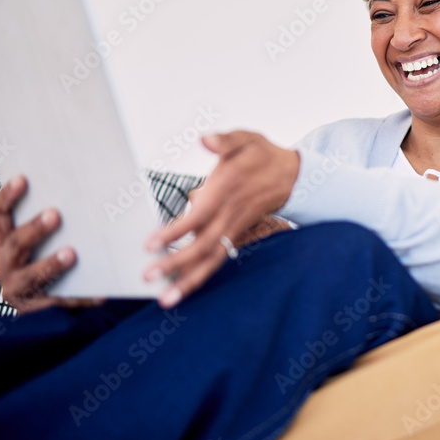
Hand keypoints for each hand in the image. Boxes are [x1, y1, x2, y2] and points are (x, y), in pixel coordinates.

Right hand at [0, 176, 104, 313]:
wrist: (37, 305)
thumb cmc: (45, 257)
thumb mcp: (38, 239)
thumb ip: (49, 218)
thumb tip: (82, 189)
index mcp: (3, 239)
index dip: (8, 196)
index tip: (23, 178)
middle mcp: (4, 263)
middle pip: (15, 243)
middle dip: (34, 229)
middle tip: (55, 214)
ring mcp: (16, 288)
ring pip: (31, 277)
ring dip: (50, 264)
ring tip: (71, 254)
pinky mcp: (36, 309)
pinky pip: (58, 302)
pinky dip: (79, 297)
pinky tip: (99, 293)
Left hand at [143, 131, 299, 307]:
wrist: (291, 176)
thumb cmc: (262, 155)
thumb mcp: (246, 139)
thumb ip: (225, 140)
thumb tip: (206, 140)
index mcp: (227, 189)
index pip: (200, 216)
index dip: (176, 232)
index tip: (151, 243)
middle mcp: (230, 213)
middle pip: (203, 246)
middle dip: (176, 264)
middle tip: (148, 276)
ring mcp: (233, 227)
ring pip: (211, 259)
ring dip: (189, 280)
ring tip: (166, 300)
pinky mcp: (234, 234)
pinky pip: (217, 259)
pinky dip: (199, 276)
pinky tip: (180, 288)